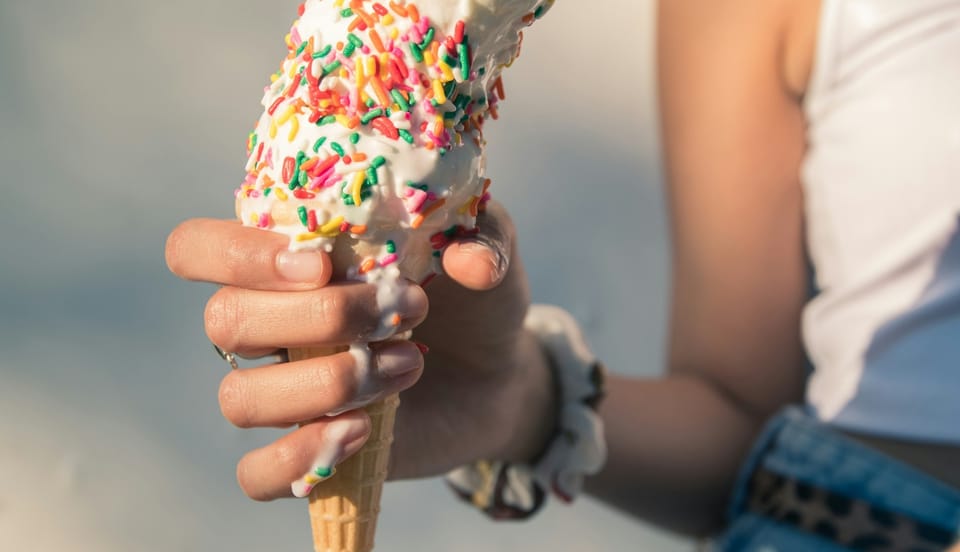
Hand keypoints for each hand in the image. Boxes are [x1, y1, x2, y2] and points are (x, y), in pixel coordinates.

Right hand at [164, 202, 554, 499]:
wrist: (496, 374)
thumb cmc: (471, 300)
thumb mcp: (486, 251)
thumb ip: (481, 237)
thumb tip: (466, 260)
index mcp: (288, 263)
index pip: (198, 249)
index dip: (238, 255)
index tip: (322, 263)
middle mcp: (270, 324)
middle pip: (224, 321)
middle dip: (320, 318)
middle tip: (407, 309)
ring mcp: (283, 391)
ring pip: (240, 398)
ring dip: (329, 383)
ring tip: (410, 364)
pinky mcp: (306, 451)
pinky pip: (257, 473)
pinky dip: (299, 458)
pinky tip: (360, 433)